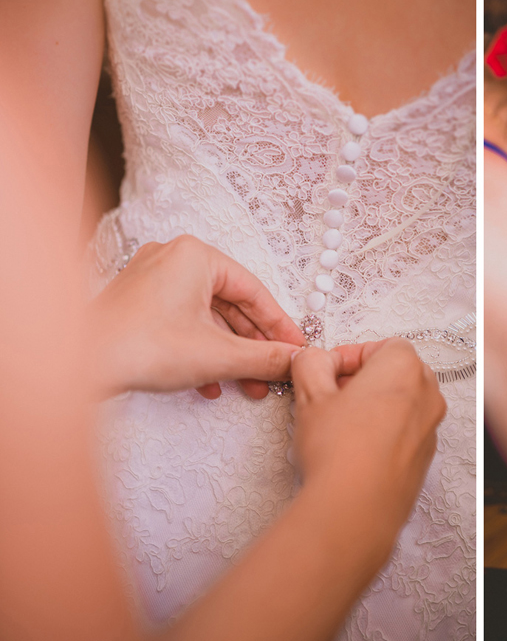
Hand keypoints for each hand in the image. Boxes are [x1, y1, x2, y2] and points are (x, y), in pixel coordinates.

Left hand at [89, 235, 304, 397]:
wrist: (75, 367)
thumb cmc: (139, 347)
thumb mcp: (218, 355)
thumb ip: (265, 357)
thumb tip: (295, 361)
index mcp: (196, 256)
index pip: (254, 292)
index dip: (279, 325)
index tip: (295, 347)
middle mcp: (173, 260)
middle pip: (231, 306)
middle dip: (253, 346)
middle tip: (274, 371)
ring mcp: (152, 281)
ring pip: (207, 319)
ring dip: (229, 354)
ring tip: (248, 385)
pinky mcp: (137, 305)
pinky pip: (183, 324)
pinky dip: (202, 352)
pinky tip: (211, 384)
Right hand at [290, 338, 446, 534]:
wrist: (355, 510)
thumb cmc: (338, 451)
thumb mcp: (312, 396)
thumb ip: (311, 365)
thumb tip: (313, 359)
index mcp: (405, 368)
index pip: (380, 345)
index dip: (349, 355)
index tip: (327, 370)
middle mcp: (427, 394)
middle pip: (395, 372)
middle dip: (361, 379)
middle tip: (330, 395)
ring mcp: (431, 427)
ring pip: (401, 403)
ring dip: (372, 405)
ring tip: (338, 425)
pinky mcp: (425, 458)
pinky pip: (405, 432)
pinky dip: (384, 432)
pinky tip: (354, 450)